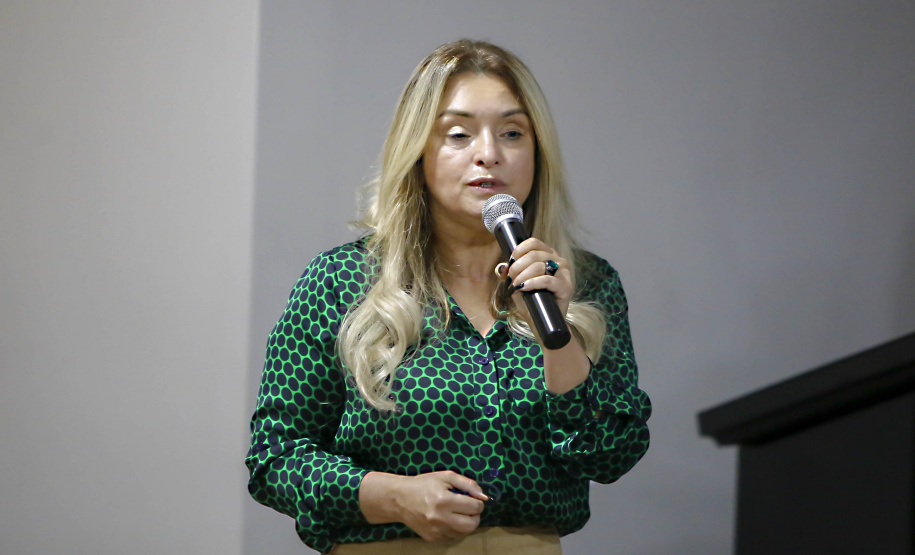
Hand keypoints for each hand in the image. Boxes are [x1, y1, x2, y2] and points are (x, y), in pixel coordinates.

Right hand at [360, 471, 486, 541]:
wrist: (399, 499)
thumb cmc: (424, 484)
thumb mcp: (446, 477)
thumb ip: (467, 484)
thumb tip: (483, 496)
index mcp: (444, 500)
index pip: (474, 507)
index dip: (478, 502)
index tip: (473, 498)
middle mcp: (440, 518)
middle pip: (472, 524)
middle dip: (475, 515)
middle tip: (470, 508)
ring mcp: (436, 530)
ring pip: (464, 533)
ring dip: (466, 523)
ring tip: (459, 513)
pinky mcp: (432, 538)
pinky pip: (452, 537)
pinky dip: (455, 529)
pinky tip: (449, 519)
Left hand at [499, 238, 572, 319]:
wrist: (544, 322)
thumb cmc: (533, 302)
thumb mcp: (517, 286)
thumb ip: (510, 275)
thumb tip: (502, 268)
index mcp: (547, 255)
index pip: (533, 243)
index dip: (519, 250)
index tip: (510, 262)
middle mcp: (557, 260)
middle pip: (534, 254)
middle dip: (517, 266)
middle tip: (511, 278)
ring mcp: (564, 272)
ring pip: (539, 265)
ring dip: (523, 275)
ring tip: (516, 285)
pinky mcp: (566, 286)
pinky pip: (547, 280)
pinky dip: (533, 283)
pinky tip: (524, 287)